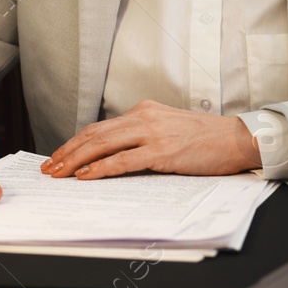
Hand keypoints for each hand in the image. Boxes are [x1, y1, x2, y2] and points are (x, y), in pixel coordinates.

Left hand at [40, 100, 262, 179]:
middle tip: (49, 167)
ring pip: (103, 145)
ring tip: (59, 173)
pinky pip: (123, 160)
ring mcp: (152, 133)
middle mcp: (144, 117)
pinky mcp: (162, 151)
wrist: (237, 138)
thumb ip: (145, 135)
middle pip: (95, 134)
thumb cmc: (207, 138)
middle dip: (68, 152)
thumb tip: (117, 155)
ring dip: (76, 160)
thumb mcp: (170, 127)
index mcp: (144, 111)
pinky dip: (101, 168)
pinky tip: (86, 176)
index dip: (76, 142)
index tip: (60, 155)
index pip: (101, 127)